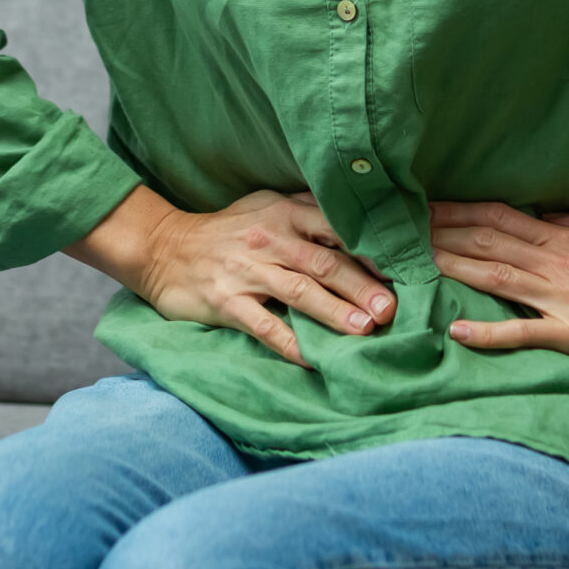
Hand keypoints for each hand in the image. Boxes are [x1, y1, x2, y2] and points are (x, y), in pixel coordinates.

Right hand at [64, 184, 394, 369]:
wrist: (163, 248)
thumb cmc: (226, 230)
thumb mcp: (265, 206)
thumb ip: (308, 214)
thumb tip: (363, 223)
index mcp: (284, 212)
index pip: (336, 227)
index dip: (371, 247)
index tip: (404, 266)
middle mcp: (268, 238)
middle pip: (324, 262)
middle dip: (362, 286)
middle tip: (393, 309)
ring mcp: (247, 271)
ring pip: (300, 292)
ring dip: (335, 313)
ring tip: (365, 331)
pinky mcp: (227, 302)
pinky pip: (264, 327)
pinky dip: (290, 345)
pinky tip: (313, 362)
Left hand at [428, 199, 568, 376]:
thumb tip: (551, 212)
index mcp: (567, 237)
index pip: (501, 217)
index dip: (461, 210)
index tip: (427, 204)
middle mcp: (556, 263)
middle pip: (487, 242)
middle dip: (442, 233)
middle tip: (400, 227)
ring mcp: (561, 299)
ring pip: (495, 278)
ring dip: (452, 268)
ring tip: (414, 263)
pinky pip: (523, 332)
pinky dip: (489, 333)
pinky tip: (457, 332)